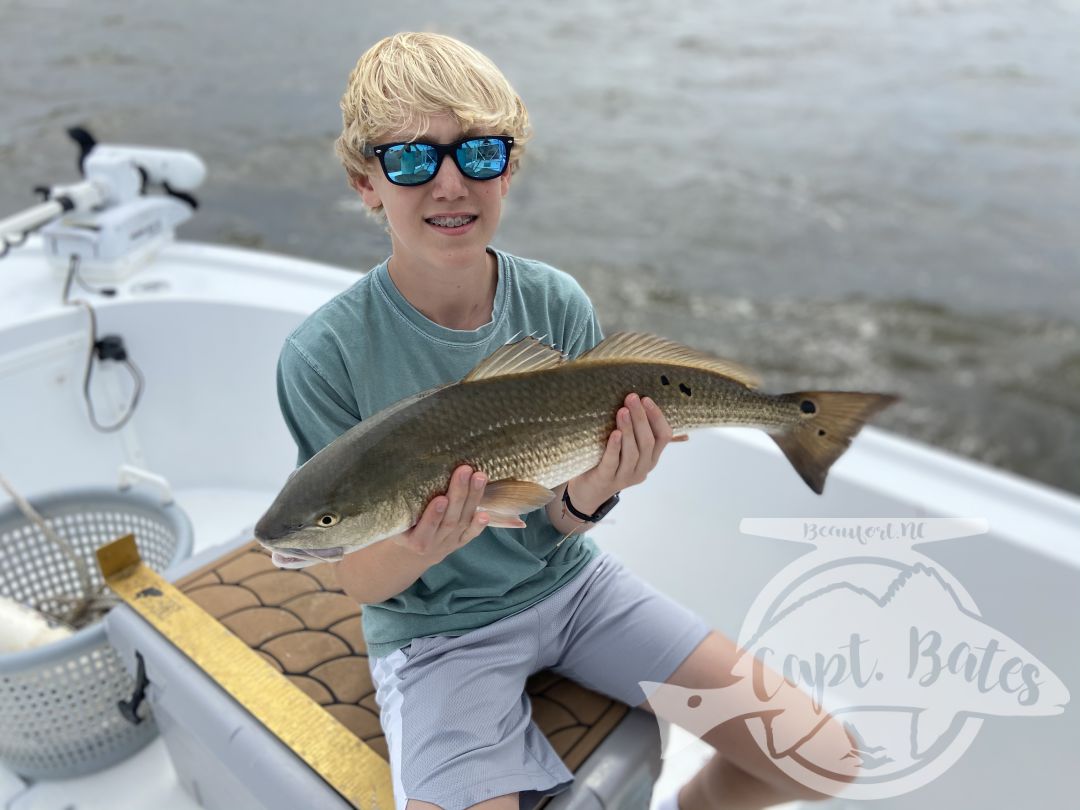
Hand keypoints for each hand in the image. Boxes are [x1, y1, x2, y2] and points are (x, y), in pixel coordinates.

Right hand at [391, 465, 489, 561]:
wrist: (414, 549)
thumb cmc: (403, 526)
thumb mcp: (397, 520)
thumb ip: (401, 506)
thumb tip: (401, 474)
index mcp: (414, 540)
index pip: (426, 527)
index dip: (434, 515)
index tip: (441, 499)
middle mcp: (433, 544)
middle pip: (449, 520)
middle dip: (458, 494)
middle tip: (464, 471)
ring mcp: (449, 543)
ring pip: (463, 521)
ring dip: (473, 498)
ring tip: (479, 477)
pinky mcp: (461, 541)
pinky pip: (472, 534)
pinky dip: (479, 525)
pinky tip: (486, 513)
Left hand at [570, 393, 675, 510]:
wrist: (588, 491)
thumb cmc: (608, 462)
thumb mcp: (626, 448)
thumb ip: (635, 430)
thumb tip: (642, 400)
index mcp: (650, 459)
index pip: (663, 437)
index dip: (657, 418)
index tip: (646, 399)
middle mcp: (641, 469)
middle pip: (647, 442)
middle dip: (641, 418)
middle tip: (632, 398)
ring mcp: (625, 477)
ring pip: (633, 452)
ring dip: (629, 429)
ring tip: (622, 411)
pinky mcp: (606, 479)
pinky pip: (613, 462)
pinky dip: (615, 447)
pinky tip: (614, 433)